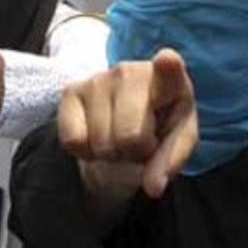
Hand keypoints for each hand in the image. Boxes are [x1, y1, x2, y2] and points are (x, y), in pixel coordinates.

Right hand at [59, 49, 198, 198]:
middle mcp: (132, 71)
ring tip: (120, 137)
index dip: (168, 66)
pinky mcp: (71, 91)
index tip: (167, 60)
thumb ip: (171, 161)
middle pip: (130, 136)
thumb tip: (154, 186)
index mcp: (170, 80)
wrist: (128, 120)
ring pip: (100, 143)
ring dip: (111, 153)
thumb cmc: (160, 126)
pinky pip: (73, 141)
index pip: (170, 69)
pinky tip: (98, 135)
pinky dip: (85, 151)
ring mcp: (99, 78)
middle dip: (135, 152)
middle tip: (140, 142)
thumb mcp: (176, 142)